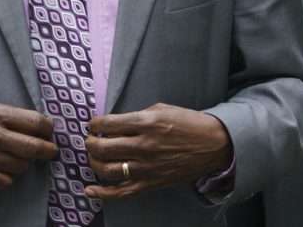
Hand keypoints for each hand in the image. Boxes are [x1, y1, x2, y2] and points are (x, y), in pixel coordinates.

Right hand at [0, 100, 57, 188]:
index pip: (36, 122)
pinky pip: (5, 182)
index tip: (49, 132)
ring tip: (15, 157)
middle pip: (35, 148)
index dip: (48, 129)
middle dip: (48, 151)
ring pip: (22, 166)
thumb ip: (9, 116)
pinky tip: (2, 168)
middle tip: (50, 151)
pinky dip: (8, 177)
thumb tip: (37, 127)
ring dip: (23, 163)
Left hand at [84, 102, 232, 199]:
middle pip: (102, 147)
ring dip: (93, 162)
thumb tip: (113, 125)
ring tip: (94, 156)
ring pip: (107, 169)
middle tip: (91, 140)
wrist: (213, 144)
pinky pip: (122, 193)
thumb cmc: (188, 123)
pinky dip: (103, 193)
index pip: (107, 124)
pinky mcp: (151, 183)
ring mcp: (147, 167)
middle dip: (90, 143)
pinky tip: (90, 189)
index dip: (94, 124)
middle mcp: (143, 146)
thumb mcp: (161, 109)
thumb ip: (136, 117)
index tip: (93, 125)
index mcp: (146, 123)